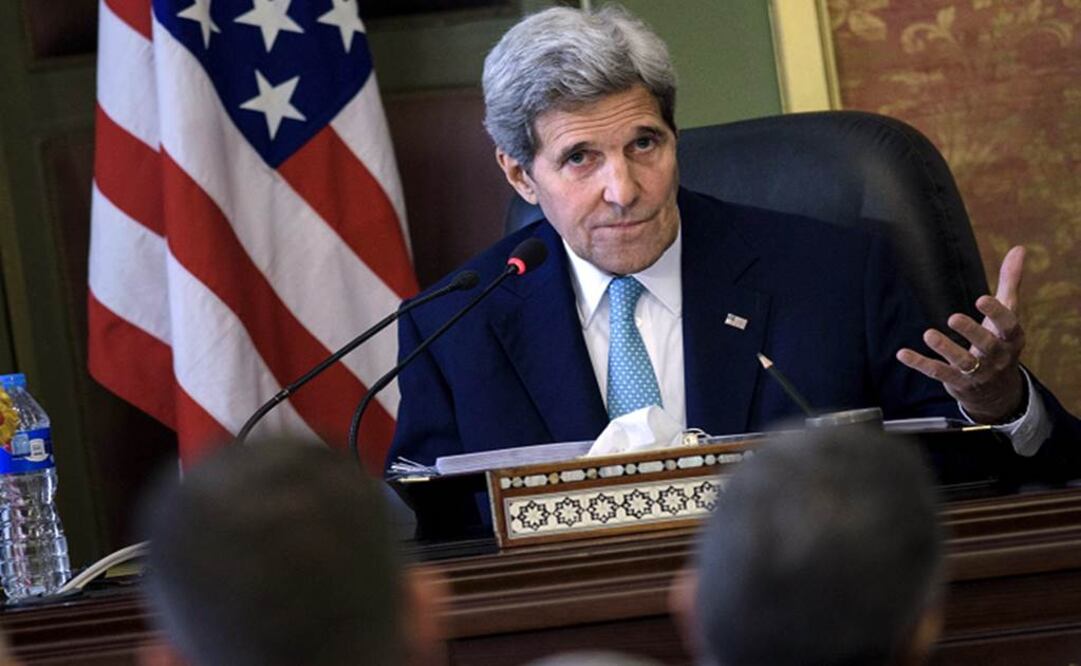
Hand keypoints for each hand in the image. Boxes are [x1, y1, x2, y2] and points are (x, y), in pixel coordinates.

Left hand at [896, 246, 1026, 422]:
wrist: (997, 390)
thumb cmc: (1000, 341)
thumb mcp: (1008, 314)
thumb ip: (1010, 282)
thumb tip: (1019, 248)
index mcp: (1011, 338)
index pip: (1008, 326)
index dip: (996, 314)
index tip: (982, 298)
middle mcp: (997, 357)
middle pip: (987, 345)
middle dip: (971, 332)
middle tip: (952, 317)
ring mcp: (978, 372)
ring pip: (962, 362)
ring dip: (945, 348)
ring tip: (928, 334)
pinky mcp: (957, 382)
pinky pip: (937, 373)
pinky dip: (920, 364)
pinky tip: (902, 353)